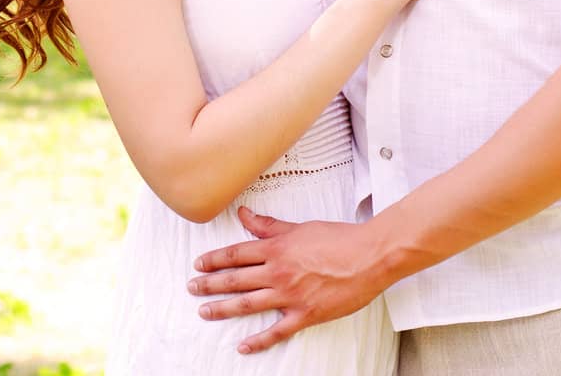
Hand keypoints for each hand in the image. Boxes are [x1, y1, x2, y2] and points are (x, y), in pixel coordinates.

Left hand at [188, 207, 385, 353]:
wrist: (369, 257)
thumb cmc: (338, 238)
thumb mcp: (299, 227)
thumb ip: (269, 226)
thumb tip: (244, 215)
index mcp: (276, 248)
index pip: (236, 254)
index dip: (214, 260)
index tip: (198, 265)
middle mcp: (277, 272)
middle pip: (235, 279)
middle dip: (210, 284)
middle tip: (192, 288)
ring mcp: (290, 295)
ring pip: (248, 304)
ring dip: (222, 308)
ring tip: (204, 311)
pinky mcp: (305, 315)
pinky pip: (277, 331)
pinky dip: (258, 341)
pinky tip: (243, 346)